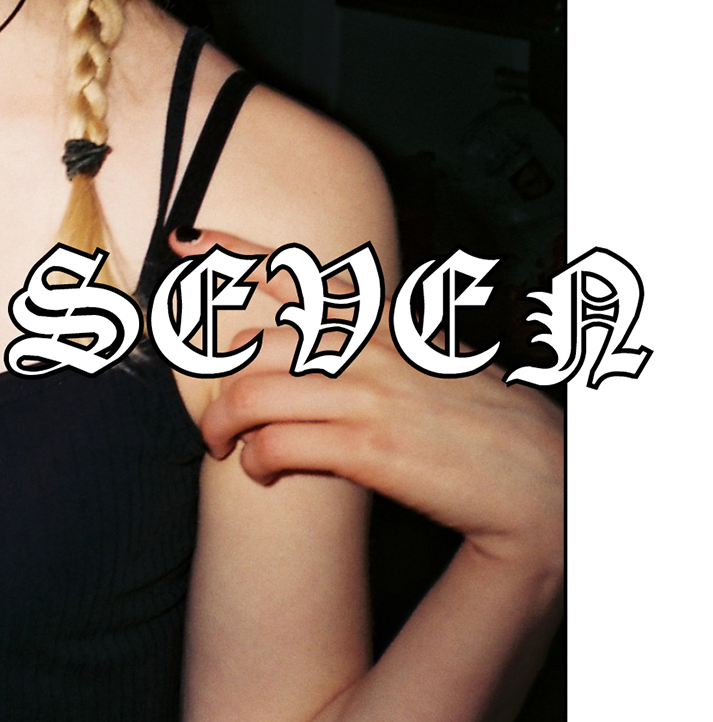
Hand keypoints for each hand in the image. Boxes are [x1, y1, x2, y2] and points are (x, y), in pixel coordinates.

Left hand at [169, 229, 564, 572]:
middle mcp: (369, 347)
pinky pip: (279, 445)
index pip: (295, 271)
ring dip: (222, 425)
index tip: (184, 243)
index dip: (232, 253)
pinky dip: (256, 461)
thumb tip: (321, 327)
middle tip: (207, 410)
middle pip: (254, 341)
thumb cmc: (474, 419)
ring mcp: (370, 395)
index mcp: (379, 320)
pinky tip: (261, 471)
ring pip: (253, 393)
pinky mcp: (372, 448)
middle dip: (213, 375)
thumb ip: (371, 337)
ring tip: (220, 446)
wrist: (538, 478)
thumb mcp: (425, 357)